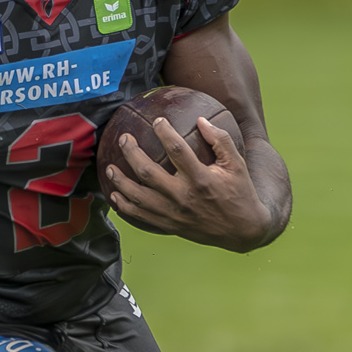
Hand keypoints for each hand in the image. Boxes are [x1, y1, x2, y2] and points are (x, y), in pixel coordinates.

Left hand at [104, 116, 274, 250]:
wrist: (242, 230)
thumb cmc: (240, 193)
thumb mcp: (237, 165)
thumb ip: (220, 140)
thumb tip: (201, 120)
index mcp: (201, 179)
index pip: (178, 150)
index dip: (164, 132)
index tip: (158, 120)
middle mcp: (184, 196)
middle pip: (148, 172)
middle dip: (131, 153)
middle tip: (124, 139)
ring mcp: (174, 213)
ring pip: (138, 196)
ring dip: (120, 181)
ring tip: (109, 167)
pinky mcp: (169, 225)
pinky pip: (141, 216)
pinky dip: (124, 206)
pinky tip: (115, 195)